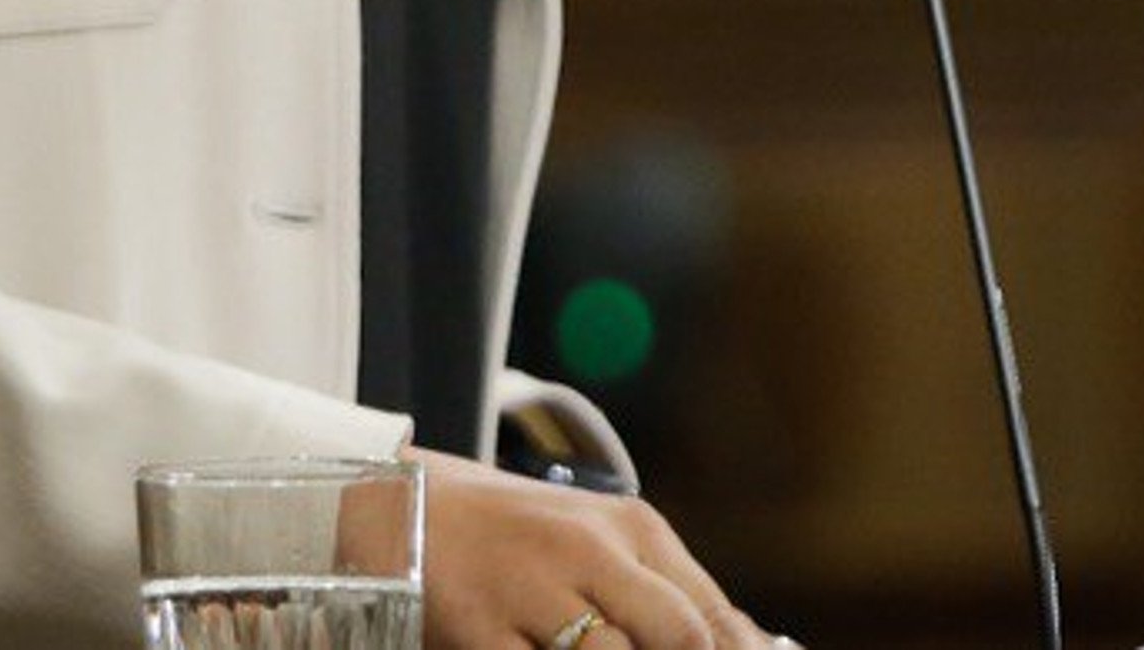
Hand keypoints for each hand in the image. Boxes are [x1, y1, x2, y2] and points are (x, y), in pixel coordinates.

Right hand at [411, 451, 788, 649]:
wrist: (399, 507)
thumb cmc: (513, 538)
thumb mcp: (597, 545)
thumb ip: (664, 595)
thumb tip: (744, 647)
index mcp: (628, 529)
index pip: (710, 617)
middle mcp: (586, 551)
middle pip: (677, 637)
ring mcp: (529, 590)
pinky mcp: (476, 629)